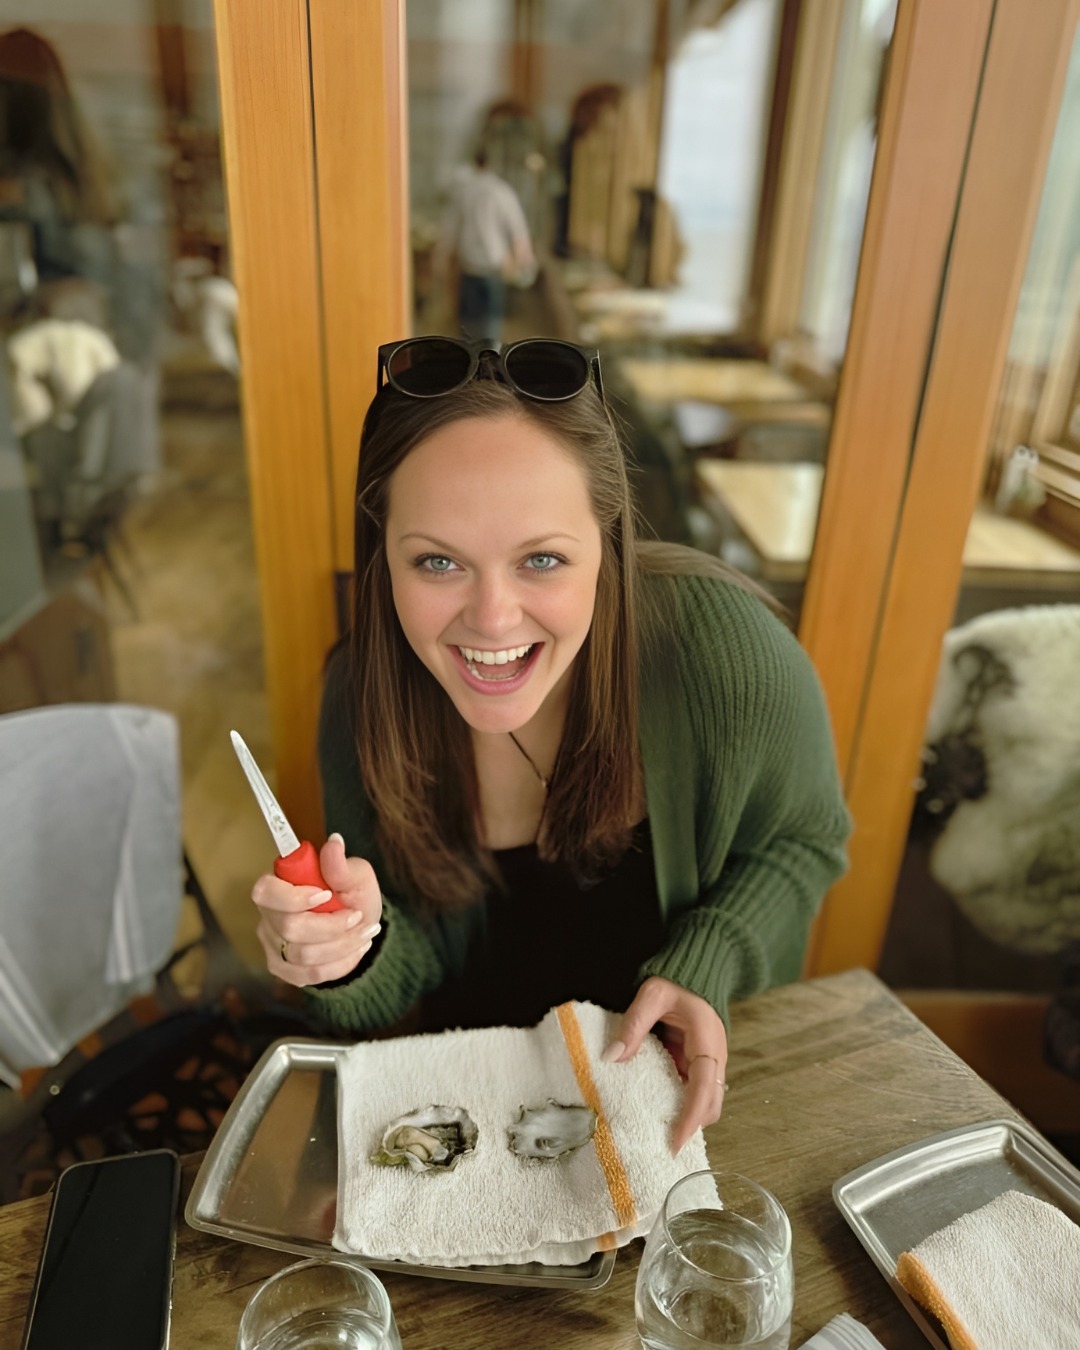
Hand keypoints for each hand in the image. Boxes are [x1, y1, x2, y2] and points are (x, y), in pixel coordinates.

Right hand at [251, 833, 382, 987]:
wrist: (358, 924)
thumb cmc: (352, 895)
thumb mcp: (356, 876)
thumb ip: (342, 864)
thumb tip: (335, 842)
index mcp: (278, 885)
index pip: (266, 892)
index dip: (293, 898)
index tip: (326, 895)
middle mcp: (268, 916)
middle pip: (289, 929)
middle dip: (332, 926)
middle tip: (358, 917)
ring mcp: (272, 945)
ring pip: (302, 956)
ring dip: (342, 946)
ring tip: (364, 933)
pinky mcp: (283, 969)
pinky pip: (308, 975)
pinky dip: (339, 964)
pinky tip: (354, 950)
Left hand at [603, 976, 728, 1154]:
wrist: (696, 970)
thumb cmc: (676, 980)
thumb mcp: (652, 995)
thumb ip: (633, 1024)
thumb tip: (612, 1058)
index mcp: (707, 1039)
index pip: (703, 1087)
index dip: (691, 1117)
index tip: (676, 1141)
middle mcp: (714, 1054)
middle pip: (711, 1103)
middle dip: (692, 1125)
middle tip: (665, 1146)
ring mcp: (709, 1060)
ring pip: (706, 1101)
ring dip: (689, 1117)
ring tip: (662, 1134)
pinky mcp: (700, 1061)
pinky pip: (695, 1090)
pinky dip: (683, 1104)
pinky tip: (662, 1111)